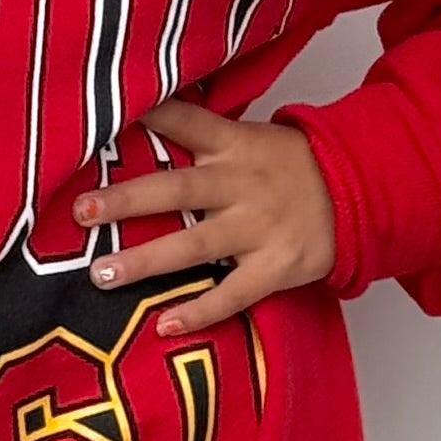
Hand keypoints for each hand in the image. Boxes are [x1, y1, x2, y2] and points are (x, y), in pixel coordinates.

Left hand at [76, 98, 335, 338]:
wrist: (358, 193)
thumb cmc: (289, 167)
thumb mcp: (250, 137)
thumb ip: (201, 137)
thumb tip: (141, 118)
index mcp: (233, 145)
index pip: (186, 122)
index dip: (148, 115)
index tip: (101, 118)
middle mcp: (241, 184)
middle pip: (178, 190)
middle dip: (128, 201)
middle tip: (82, 212)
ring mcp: (259, 228)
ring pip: (195, 245)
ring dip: (147, 261)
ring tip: (102, 275)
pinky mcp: (276, 267)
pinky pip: (234, 293)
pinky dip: (201, 311)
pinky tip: (166, 325)